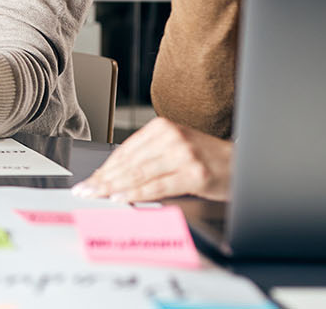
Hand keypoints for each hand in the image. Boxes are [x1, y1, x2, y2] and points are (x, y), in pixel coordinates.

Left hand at [71, 117, 235, 202]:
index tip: (89, 180)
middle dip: (104, 179)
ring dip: (115, 187)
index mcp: (163, 127)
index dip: (104, 167)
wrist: (240, 164)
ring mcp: (183, 154)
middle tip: (85, 191)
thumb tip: (113, 175)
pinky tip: (122, 198)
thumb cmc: (205, 159)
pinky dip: (137, 193)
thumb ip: (148, 156)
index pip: (125, 150)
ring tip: (98, 196)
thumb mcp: (174, 148)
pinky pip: (157, 186)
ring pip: (139, 174)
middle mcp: (172, 137)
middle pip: (129, 162)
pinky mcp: (193, 173)